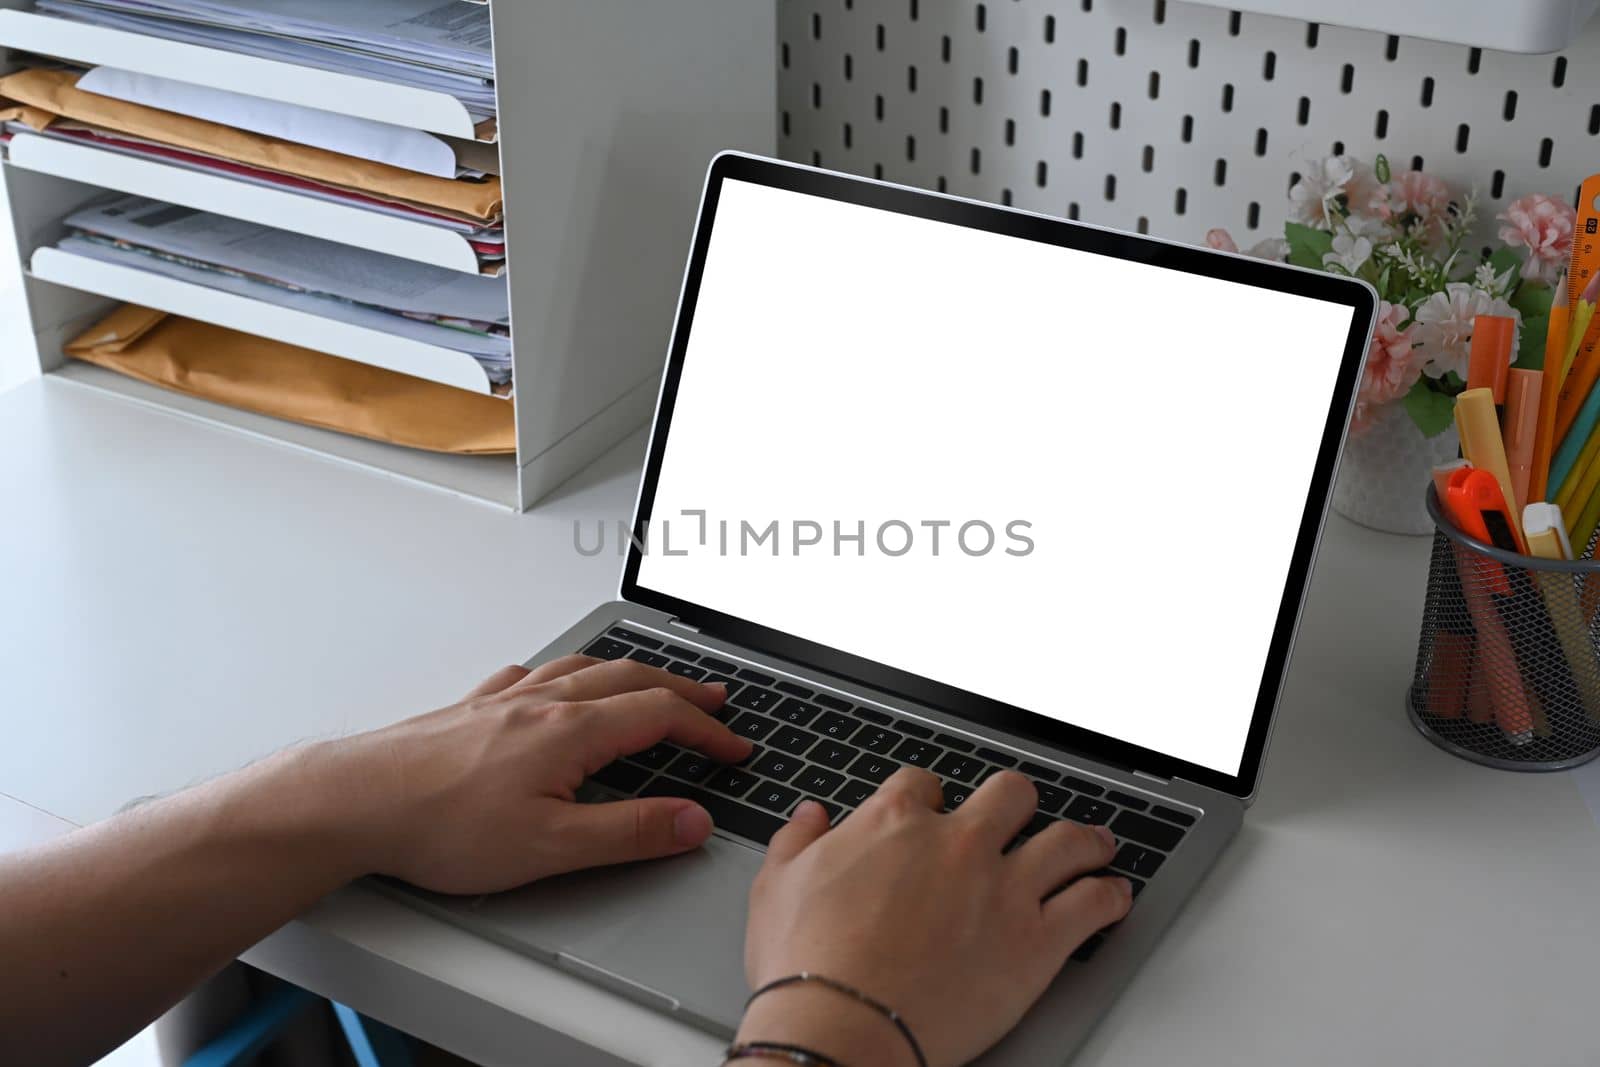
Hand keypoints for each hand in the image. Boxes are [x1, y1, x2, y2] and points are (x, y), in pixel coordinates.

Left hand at [319, 656, 750, 893]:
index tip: (733, 748)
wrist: (354, 802)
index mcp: (571, 732)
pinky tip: (550, 684)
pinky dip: (560, 674)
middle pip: (629, 679)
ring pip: (582, 669)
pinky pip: (529, 675)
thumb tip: (690, 821)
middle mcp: (541, 704)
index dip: (706, 731)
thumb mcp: (551, 847)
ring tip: (649, 682)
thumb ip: (629, 833)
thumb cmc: (439, 825)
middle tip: (713, 701)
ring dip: (629, 673)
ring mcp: (503, 701)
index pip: (660, 716)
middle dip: (680, 691)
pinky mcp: (469, 710)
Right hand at [739, 768, 1132, 1066]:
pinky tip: (1113, 895)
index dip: (931, 797)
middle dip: (1015, 802)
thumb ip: (797, 840)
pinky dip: (1109, 895)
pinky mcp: (1037, 940)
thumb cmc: (808, 966)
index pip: (924, 784)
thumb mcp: (776, 887)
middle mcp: (957, 844)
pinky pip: (1093, 903)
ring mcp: (1003, 888)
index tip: (934, 812)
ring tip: (1096, 844)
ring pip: (1067, 840)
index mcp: (895, 822)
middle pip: (1009, 795)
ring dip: (1086, 839)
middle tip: (1021, 815)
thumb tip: (810, 817)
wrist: (844, 1030)